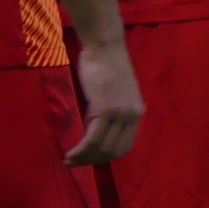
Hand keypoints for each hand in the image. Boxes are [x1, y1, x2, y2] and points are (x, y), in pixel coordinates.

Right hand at [66, 36, 143, 164]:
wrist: (104, 46)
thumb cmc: (105, 65)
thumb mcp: (113, 94)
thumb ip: (108, 114)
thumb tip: (93, 131)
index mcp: (137, 113)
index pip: (125, 146)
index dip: (106, 156)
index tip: (90, 158)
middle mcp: (132, 116)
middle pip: (115, 151)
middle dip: (94, 161)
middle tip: (76, 161)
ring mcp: (120, 113)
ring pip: (103, 148)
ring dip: (85, 158)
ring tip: (71, 160)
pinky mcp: (105, 109)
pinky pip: (93, 138)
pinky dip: (81, 150)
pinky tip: (72, 153)